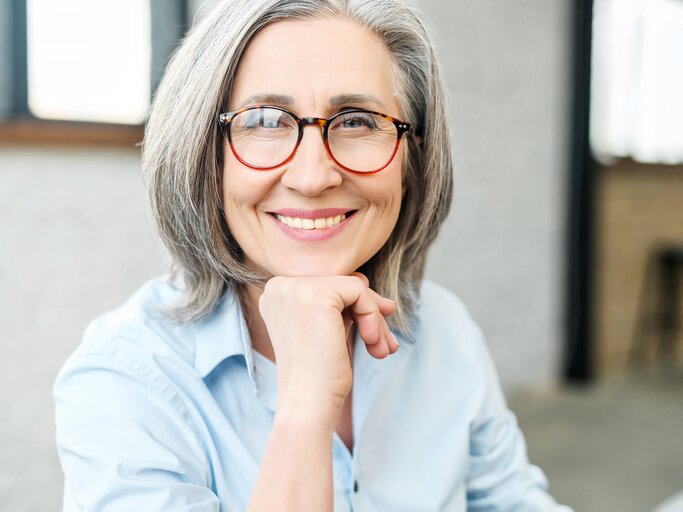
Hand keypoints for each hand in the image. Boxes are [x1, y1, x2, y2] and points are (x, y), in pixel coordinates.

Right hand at [258, 273, 398, 421]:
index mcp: (277, 293)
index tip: (374, 332)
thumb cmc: (318, 374)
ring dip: (374, 318)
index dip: (355, 307)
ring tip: (380, 348)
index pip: (328, 284)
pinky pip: (359, 290)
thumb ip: (341, 305)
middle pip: (341, 283)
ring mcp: (294, 288)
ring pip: (353, 286)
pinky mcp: (315, 294)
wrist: (308, 404)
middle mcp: (280, 286)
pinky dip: (372, 316)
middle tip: (386, 343)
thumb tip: (368, 284)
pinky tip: (372, 342)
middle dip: (369, 312)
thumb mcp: (328, 330)